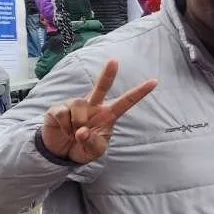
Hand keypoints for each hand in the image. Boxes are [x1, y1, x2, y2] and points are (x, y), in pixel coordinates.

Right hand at [41, 60, 157, 163]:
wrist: (61, 152)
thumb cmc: (83, 147)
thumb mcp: (94, 151)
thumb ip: (91, 143)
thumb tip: (81, 131)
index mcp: (108, 115)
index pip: (126, 102)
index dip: (139, 93)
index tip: (155, 81)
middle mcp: (93, 106)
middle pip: (101, 87)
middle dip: (108, 74)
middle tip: (114, 61)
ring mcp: (75, 105)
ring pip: (79, 103)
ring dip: (77, 122)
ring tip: (74, 133)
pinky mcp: (58, 108)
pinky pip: (63, 113)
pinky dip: (64, 126)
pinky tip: (64, 131)